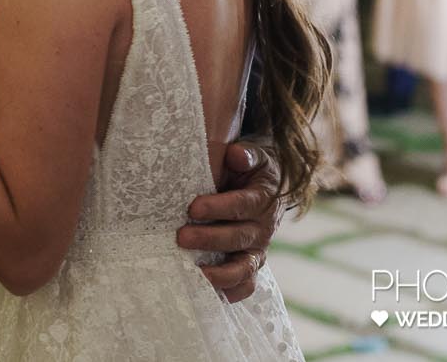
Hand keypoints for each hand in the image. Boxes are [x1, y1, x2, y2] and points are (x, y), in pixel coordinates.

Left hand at [176, 143, 281, 303]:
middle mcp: (263, 228)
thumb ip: (245, 155)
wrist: (264, 186)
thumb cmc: (248, 169)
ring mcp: (258, 250)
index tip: (193, 207)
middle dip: (210, 239)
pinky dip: (232, 292)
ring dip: (220, 273)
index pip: (242, 205)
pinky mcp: (251, 265)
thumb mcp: (252, 156)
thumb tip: (236, 155)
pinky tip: (209, 293)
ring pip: (244, 268)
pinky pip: (246, 285)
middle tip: (182, 237)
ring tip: (195, 273)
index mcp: (263, 199)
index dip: (218, 207)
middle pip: (239, 238)